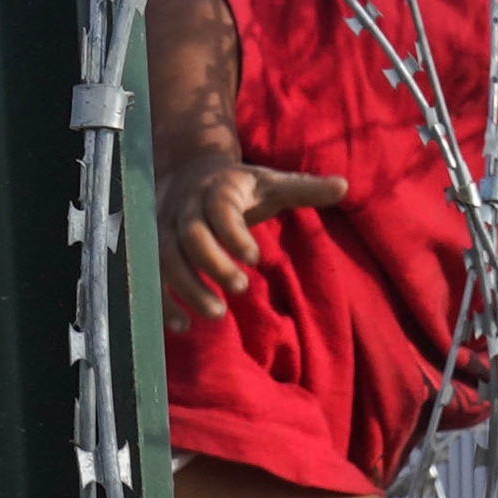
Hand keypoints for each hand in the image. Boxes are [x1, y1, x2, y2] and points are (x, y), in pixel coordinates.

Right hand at [158, 153, 348, 321]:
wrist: (187, 172)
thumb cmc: (238, 186)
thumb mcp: (270, 183)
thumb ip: (304, 189)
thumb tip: (345, 186)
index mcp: (218, 190)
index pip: (221, 210)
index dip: (234, 234)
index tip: (256, 258)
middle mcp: (187, 209)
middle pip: (191, 236)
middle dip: (213, 264)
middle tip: (241, 289)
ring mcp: (165, 229)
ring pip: (167, 258)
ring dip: (188, 288)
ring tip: (217, 314)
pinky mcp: (153, 249)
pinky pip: (151, 275)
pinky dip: (162, 301)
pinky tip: (182, 326)